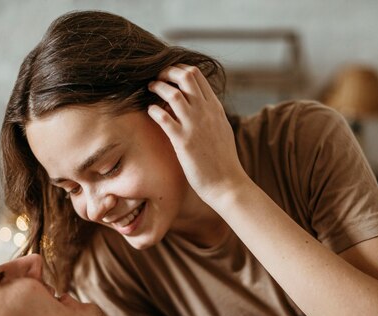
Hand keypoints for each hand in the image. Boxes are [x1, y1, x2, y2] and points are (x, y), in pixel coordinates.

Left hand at [147, 65, 248, 202]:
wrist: (227, 183)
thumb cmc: (222, 160)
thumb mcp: (221, 129)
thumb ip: (210, 114)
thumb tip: (197, 104)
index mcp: (215, 108)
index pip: (197, 75)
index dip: (178, 70)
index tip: (168, 75)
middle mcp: (205, 112)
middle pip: (185, 77)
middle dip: (167, 72)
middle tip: (158, 78)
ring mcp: (194, 126)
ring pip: (172, 94)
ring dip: (158, 88)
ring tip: (150, 90)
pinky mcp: (183, 142)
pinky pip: (163, 118)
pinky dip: (154, 110)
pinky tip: (150, 111)